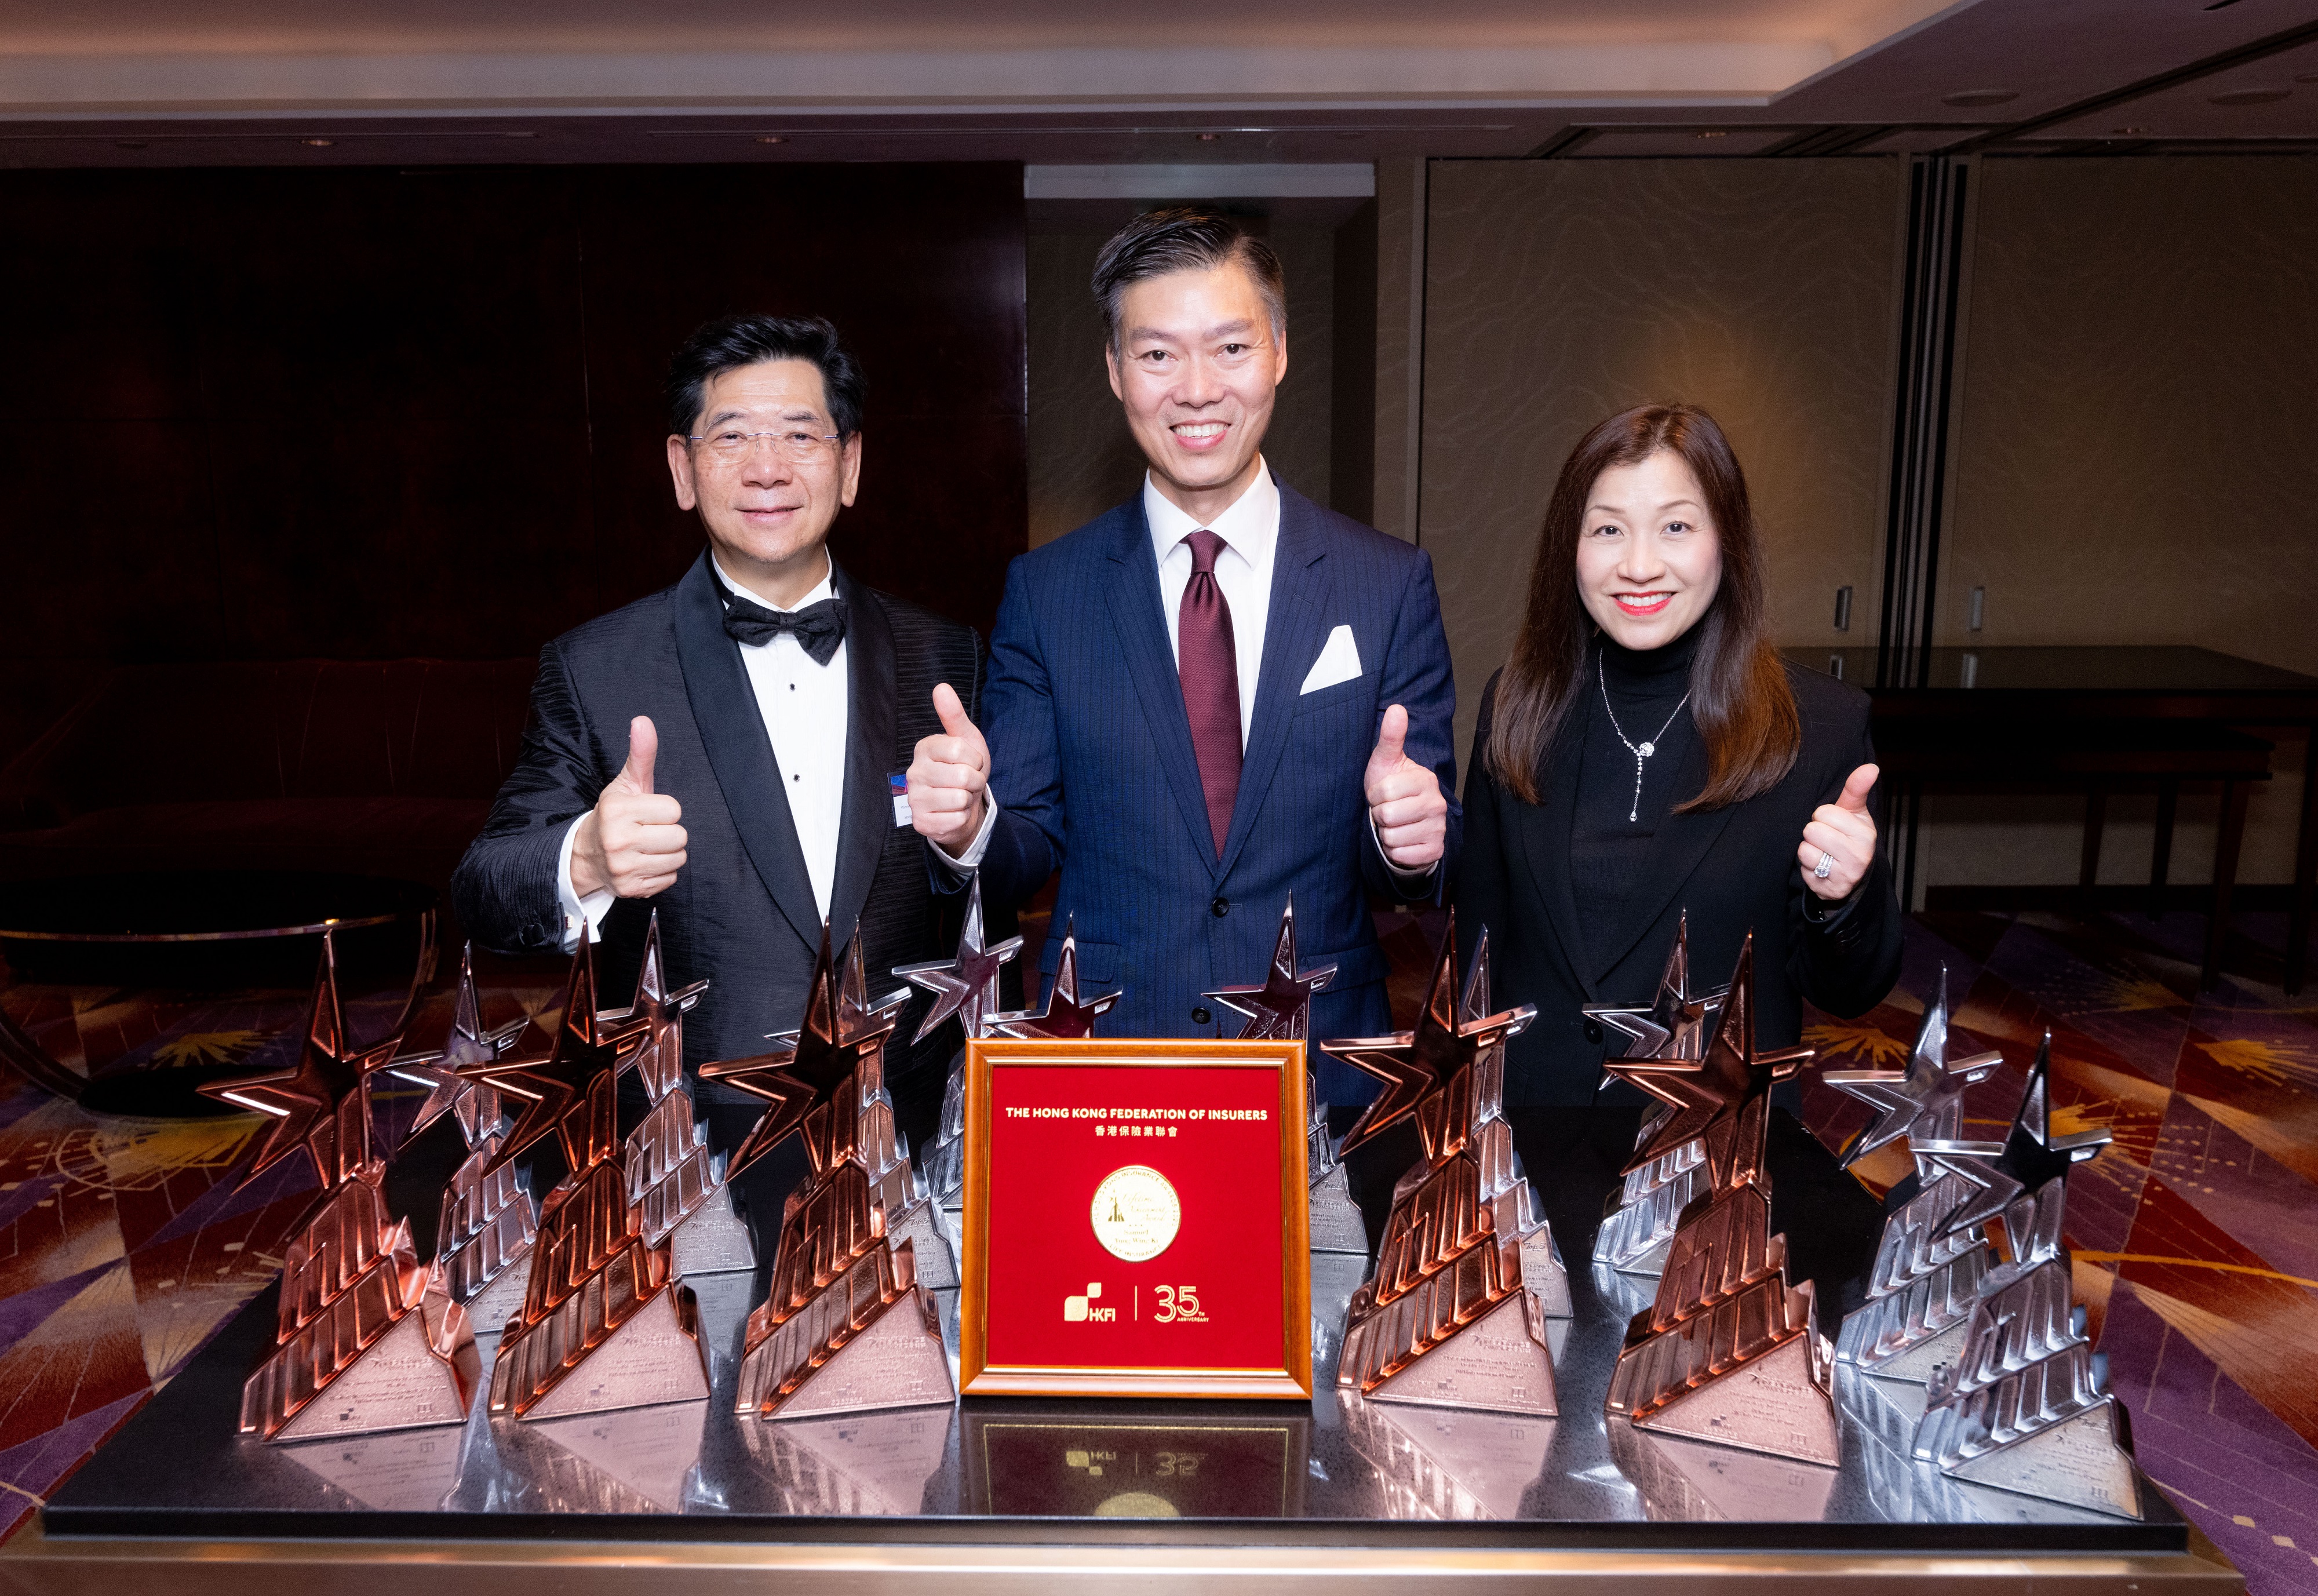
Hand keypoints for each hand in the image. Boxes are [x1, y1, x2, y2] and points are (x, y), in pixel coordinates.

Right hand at [571, 716, 686, 898]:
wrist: (587, 854)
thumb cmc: (615, 814)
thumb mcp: (626, 782)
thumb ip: (641, 753)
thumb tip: (643, 720)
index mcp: (618, 811)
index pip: (674, 810)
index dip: (665, 810)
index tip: (648, 812)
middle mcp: (618, 841)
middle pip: (679, 837)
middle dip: (669, 832)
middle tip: (649, 830)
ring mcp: (623, 869)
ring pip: (678, 859)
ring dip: (668, 853)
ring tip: (647, 846)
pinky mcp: (631, 890)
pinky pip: (670, 879)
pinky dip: (662, 872)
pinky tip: (644, 863)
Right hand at [908, 683, 988, 856]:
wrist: (964, 805)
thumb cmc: (964, 770)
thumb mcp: (965, 740)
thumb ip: (953, 715)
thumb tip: (941, 688)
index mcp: (925, 748)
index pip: (961, 750)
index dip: (975, 759)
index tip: (969, 762)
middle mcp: (914, 772)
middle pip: (963, 776)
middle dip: (975, 781)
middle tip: (966, 783)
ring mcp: (915, 799)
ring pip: (960, 799)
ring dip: (968, 800)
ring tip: (959, 796)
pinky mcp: (921, 822)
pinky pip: (956, 819)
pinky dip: (962, 817)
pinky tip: (952, 812)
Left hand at [1365, 704, 1446, 870]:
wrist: (1404, 822)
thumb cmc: (1391, 790)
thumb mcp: (1386, 762)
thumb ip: (1390, 737)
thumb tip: (1396, 708)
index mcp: (1425, 779)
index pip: (1383, 792)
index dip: (1374, 795)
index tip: (1381, 794)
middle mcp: (1437, 803)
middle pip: (1387, 815)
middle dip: (1379, 815)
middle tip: (1386, 811)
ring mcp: (1438, 828)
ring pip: (1392, 837)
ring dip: (1386, 834)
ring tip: (1394, 825)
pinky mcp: (1435, 850)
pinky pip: (1402, 855)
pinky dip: (1395, 851)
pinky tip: (1401, 840)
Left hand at [1800, 762, 1877, 900]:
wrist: (1850, 873)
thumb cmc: (1847, 834)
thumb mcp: (1853, 811)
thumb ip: (1856, 788)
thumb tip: (1871, 767)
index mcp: (1865, 833)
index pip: (1824, 812)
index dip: (1823, 816)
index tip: (1832, 823)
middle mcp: (1859, 856)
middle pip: (1812, 830)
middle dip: (1814, 832)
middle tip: (1826, 838)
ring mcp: (1846, 876)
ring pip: (1806, 850)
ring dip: (1809, 850)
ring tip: (1823, 852)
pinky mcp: (1830, 890)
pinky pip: (1804, 869)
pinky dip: (1807, 867)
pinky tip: (1819, 867)